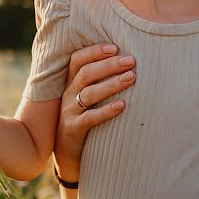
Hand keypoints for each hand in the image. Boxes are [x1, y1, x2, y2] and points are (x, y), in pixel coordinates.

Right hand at [53, 44, 134, 180]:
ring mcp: (69, 112)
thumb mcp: (87, 96)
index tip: (115, 47)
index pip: (78, 60)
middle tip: (131, 61)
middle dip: (109, 65)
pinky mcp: (73, 129)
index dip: (94, 51)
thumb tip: (128, 62)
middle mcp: (68, 94)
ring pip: (89, 94)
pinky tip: (122, 105)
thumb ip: (99, 80)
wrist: (67, 151)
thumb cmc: (84, 117)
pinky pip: (90, 118)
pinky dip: (106, 111)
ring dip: (111, 84)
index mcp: (71, 82)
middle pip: (86, 74)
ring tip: (131, 78)